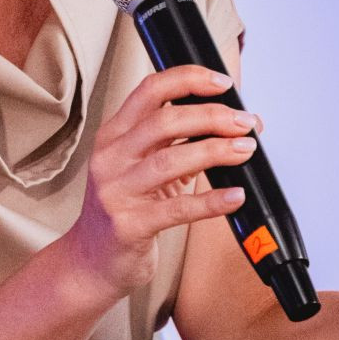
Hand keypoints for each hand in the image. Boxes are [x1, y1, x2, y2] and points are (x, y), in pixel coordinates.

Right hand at [62, 65, 254, 306]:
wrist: (93, 259)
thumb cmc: (126, 208)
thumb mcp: (144, 167)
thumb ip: (181, 143)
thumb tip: (237, 125)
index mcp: (114, 135)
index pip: (150, 91)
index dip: (188, 80)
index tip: (222, 83)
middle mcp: (110, 157)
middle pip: (163, 122)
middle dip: (211, 116)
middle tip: (244, 123)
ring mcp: (116, 191)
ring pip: (170, 160)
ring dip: (215, 151)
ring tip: (245, 150)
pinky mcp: (128, 225)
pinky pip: (176, 209)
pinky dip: (211, 201)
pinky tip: (234, 196)